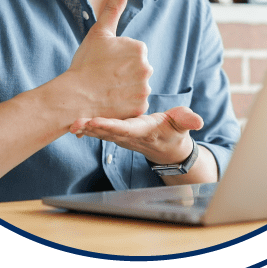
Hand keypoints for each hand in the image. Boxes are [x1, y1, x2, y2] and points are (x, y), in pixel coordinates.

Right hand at [66, 0, 152, 120]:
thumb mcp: (99, 32)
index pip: (134, 52)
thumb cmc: (85, 62)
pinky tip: (112, 101)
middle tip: (105, 76)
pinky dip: (126, 103)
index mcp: (139, 48)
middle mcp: (147, 68)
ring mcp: (144, 89)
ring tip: (107, 89)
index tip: (105, 63)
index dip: (119, 58)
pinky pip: (136, 103)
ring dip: (126, 88)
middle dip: (125, 73)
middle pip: (138, 69)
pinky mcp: (140, 107)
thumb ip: (113, 8)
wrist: (74, 96)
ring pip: (138, 86)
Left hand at [70, 106, 203, 164]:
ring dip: (84, 129)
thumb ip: (187, 119)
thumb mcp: (183, 124)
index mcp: (143, 131)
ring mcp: (120, 137)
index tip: (96, 121)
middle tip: (74, 122)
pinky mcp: (115, 133)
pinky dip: (86, 128)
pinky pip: (99, 131)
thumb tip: (197, 120)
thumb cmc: (174, 131)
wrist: (167, 148)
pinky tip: (72, 123)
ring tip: (69, 122)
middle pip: (107, 132)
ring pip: (100, 133)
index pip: (125, 129)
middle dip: (90, 128)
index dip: (110, 126)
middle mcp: (128, 136)